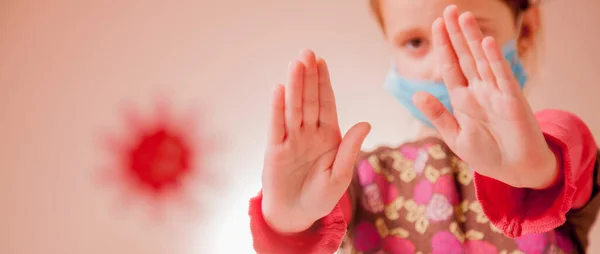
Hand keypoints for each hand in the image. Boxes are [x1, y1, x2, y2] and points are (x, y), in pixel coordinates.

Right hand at [261, 49, 370, 232]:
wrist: (296, 216)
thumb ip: (350, 149)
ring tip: (295, 64)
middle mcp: (308, 133)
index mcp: (327, 136)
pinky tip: (279, 90)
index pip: (326, 104)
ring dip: (295, 86)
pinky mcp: (275, 151)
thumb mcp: (340, 176)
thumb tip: (365, 123)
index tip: (322, 62)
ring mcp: (291, 140)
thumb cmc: (320, 197)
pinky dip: (277, 109)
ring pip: (293, 108)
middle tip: (307, 52)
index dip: (324, 83)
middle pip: (309, 100)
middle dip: (309, 77)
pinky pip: (276, 126)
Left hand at [414, 5, 557, 188]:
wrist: (515, 171)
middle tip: (448, 10)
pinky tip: (486, 43)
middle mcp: (479, 91)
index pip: (450, 66)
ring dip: (473, 39)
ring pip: (482, 60)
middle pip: (464, 57)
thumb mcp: (455, 136)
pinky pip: (502, 76)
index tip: (436, 25)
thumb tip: (417, 94)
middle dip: (456, 34)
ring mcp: (496, 93)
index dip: (443, 46)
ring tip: (463, 17)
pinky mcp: (512, 101)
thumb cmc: (487, 155)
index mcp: (463, 99)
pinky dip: (494, 60)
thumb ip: (437, 115)